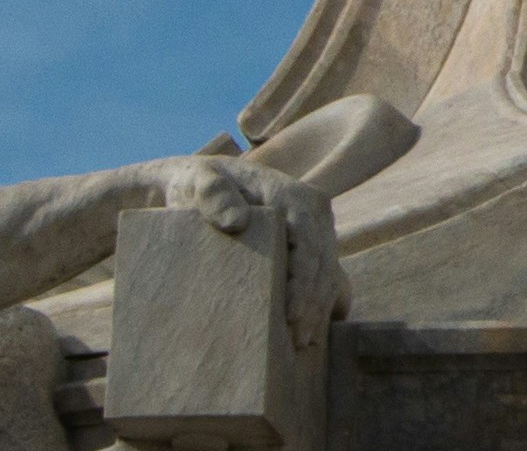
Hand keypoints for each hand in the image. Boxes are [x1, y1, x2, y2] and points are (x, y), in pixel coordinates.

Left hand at [155, 158, 343, 351]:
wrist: (200, 185)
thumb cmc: (198, 184)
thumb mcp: (198, 183)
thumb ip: (213, 195)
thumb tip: (238, 222)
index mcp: (294, 195)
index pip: (309, 242)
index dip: (304, 281)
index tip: (290, 315)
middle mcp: (314, 212)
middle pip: (323, 263)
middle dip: (313, 303)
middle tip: (296, 342)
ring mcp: (315, 230)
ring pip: (328, 273)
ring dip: (318, 308)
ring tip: (300, 344)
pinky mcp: (308, 245)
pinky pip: (324, 276)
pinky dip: (320, 302)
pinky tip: (310, 330)